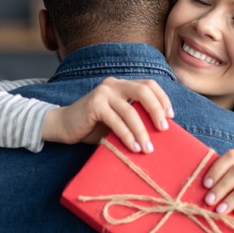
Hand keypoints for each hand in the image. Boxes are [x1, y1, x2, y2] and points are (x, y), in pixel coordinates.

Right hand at [42, 77, 173, 152]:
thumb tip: (160, 131)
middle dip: (156, 110)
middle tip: (164, 129)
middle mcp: (114, 84)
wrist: (63, 126)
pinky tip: (132, 147)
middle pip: (144, 91)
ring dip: (142, 131)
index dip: (162, 99)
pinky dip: (126, 135)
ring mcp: (103, 92)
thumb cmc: (93, 126)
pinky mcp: (94, 104)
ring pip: (130, 111)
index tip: (170, 116)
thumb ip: (134, 118)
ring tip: (147, 148)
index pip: (149, 84)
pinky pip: (116, 121)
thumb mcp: (118, 119)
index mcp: (122, 84)